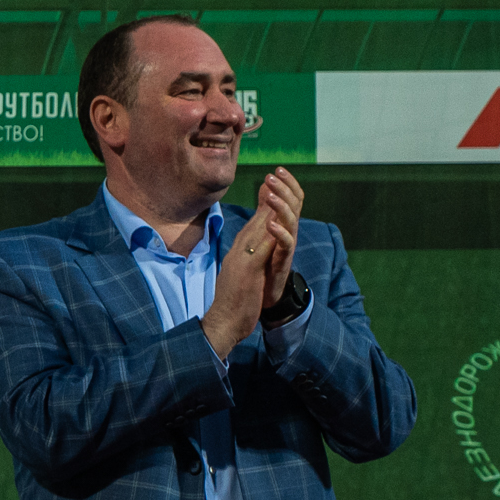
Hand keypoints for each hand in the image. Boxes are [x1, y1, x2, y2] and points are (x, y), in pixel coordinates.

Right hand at [203, 202, 294, 358]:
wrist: (222, 323)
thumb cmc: (232, 303)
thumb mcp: (240, 276)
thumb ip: (246, 261)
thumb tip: (252, 253)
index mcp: (238, 254)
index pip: (253, 225)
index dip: (263, 205)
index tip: (271, 187)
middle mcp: (238, 252)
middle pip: (255, 221)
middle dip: (267, 198)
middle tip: (276, 176)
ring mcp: (241, 260)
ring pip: (257, 229)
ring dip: (267, 208)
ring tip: (277, 189)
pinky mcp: (247, 271)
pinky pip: (260, 249)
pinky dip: (268, 234)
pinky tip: (277, 222)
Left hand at [254, 167, 304, 311]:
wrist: (260, 295)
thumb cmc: (262, 262)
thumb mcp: (262, 230)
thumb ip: (265, 209)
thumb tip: (265, 185)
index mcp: (282, 224)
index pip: (290, 198)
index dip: (286, 183)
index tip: (277, 169)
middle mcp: (288, 233)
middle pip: (293, 206)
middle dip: (284, 189)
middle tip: (273, 175)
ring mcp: (286, 247)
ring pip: (290, 222)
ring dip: (280, 207)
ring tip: (270, 194)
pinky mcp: (282, 262)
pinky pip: (285, 246)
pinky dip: (279, 234)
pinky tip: (271, 224)